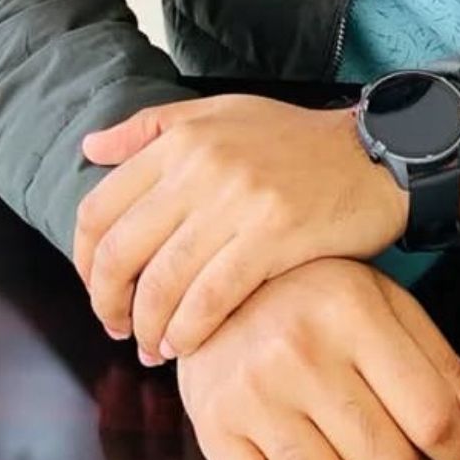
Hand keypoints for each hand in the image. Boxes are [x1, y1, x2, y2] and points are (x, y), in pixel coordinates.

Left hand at [73, 94, 409, 361]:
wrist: (375, 154)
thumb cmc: (295, 141)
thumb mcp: (221, 113)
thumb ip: (150, 128)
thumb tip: (89, 147)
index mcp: (182, 138)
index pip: (98, 208)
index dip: (84, 262)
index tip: (98, 286)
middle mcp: (202, 165)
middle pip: (120, 252)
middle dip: (107, 304)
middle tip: (117, 327)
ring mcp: (238, 201)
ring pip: (162, 283)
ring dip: (147, 328)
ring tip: (153, 346)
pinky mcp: (274, 236)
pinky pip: (210, 298)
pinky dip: (188, 332)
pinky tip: (187, 345)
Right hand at [176, 257, 459, 459]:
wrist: (215, 283)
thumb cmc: (316, 297)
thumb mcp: (388, 308)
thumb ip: (447, 371)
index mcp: (350, 309)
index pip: (432, 416)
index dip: (459, 451)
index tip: (456, 453)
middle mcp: (298, 350)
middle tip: (399, 452)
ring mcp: (252, 394)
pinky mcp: (214, 432)